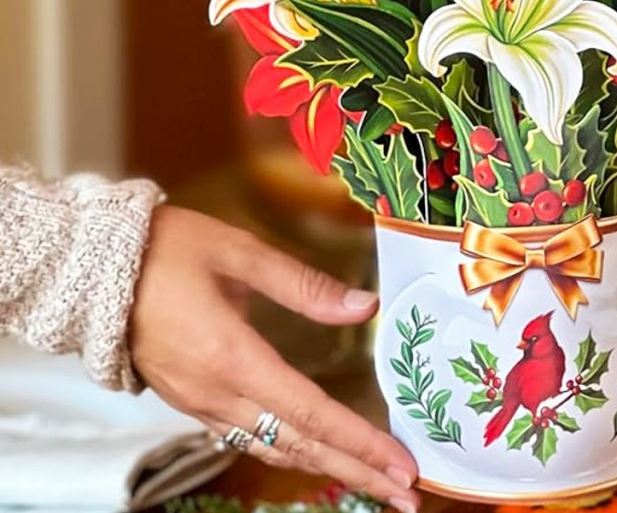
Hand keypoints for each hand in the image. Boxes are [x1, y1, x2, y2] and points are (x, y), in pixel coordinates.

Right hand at [130, 205, 418, 512]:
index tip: (402, 466)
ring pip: (272, 447)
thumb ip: (303, 285)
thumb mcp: (239, 253)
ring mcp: (200, 403)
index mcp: (233, 358)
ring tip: (372, 481)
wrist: (88, 269)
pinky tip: (313, 453)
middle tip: (407, 494)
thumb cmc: (166, 250)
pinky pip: (246, 438)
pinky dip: (288, 451)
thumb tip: (364, 306)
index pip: (311, 414)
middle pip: (299, 444)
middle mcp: (217, 394)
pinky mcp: (190, 399)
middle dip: (357, 471)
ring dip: (326, 467)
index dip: (360, 443)